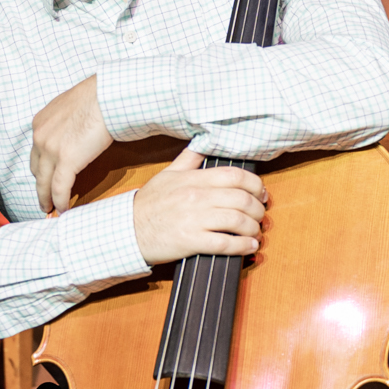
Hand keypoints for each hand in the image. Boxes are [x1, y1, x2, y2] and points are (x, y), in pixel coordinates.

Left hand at [31, 75, 113, 214]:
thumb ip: (65, 123)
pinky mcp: (67, 162)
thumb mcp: (70, 108)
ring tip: (50, 209)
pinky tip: (63, 209)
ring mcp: (51, 150)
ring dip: (46, 198)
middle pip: (36, 169)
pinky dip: (60, 200)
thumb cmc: (97, 98)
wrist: (107, 97)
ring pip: (44, 183)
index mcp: (40, 123)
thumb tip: (74, 132)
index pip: (36, 153)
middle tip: (44, 197)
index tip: (44, 178)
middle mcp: (40, 137)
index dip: (40, 169)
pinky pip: (59, 188)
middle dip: (40, 184)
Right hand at [131, 147, 267, 264]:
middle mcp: (196, 196)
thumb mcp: (167, 174)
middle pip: (242, 199)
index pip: (236, 176)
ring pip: (238, 220)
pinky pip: (226, 243)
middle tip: (261, 216)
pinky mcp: (191, 241)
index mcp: (194, 179)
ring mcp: (194, 219)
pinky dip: (243, 245)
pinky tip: (249, 245)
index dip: (256, 185)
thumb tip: (204, 143)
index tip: (262, 194)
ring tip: (256, 232)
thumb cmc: (148, 204)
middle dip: (258, 209)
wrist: (126, 230)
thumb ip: (189, 159)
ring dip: (254, 228)